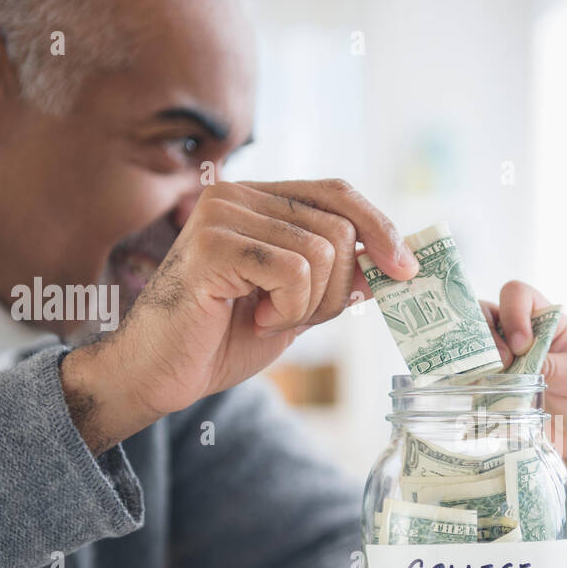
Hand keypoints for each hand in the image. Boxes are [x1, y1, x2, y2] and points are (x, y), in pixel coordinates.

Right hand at [61, 178, 417, 453]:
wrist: (159, 373)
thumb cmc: (221, 339)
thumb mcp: (297, 304)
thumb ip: (337, 278)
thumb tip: (393, 264)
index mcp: (257, 200)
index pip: (338, 194)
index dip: (379, 228)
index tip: (407, 270)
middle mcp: (237, 195)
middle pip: (338, 229)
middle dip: (335, 288)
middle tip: (291, 316)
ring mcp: (221, 215)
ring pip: (320, 253)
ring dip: (307, 304)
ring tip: (266, 316)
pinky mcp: (211, 245)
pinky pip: (292, 271)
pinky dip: (287, 308)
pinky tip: (254, 318)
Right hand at [481, 280, 566, 509]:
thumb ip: (555, 364)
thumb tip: (523, 362)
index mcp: (545, 322)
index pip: (518, 295)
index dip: (513, 312)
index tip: (523, 345)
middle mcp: (516, 336)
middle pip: (482, 314)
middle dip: (486, 337)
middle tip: (504, 365)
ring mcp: (501, 363)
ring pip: (469, 346)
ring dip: (473, 360)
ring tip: (488, 382)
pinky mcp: (491, 390)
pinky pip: (468, 381)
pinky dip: (467, 385)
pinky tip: (477, 397)